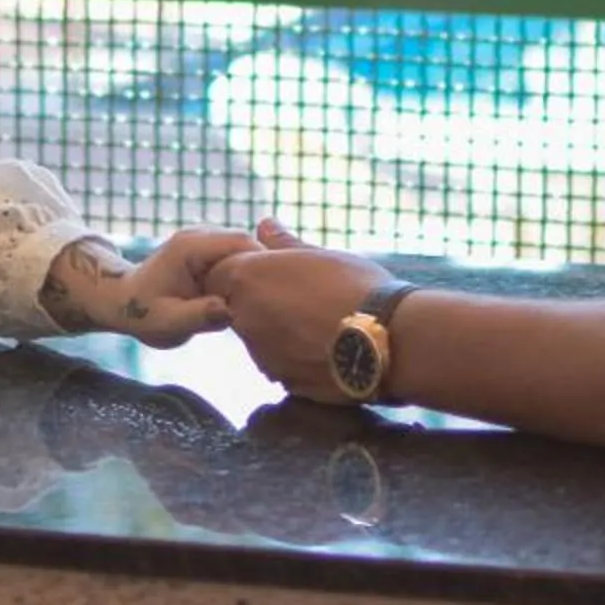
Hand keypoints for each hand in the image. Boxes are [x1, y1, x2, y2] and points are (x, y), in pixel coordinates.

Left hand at [41, 228, 257, 344]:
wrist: (124, 302)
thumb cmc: (143, 314)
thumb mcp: (168, 323)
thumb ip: (198, 316)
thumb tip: (229, 311)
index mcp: (191, 247)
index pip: (243, 244)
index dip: (263, 266)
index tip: (273, 295)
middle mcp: (200, 234)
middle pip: (250, 244)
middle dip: (263, 270)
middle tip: (270, 303)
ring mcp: (206, 238)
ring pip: (247, 250)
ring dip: (255, 273)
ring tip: (259, 302)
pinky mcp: (210, 248)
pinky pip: (239, 256)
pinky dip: (246, 275)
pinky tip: (246, 298)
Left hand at [205, 220, 393, 404]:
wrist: (388, 340)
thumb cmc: (356, 286)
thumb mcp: (320, 255)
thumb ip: (284, 243)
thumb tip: (264, 224)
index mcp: (248, 278)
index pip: (217, 274)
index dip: (240, 272)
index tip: (268, 272)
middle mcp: (244, 317)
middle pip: (235, 306)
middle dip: (258, 300)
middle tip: (300, 294)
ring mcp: (261, 353)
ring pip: (258, 336)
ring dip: (276, 328)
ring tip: (319, 320)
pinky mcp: (281, 380)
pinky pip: (278, 361)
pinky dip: (293, 353)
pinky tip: (324, 345)